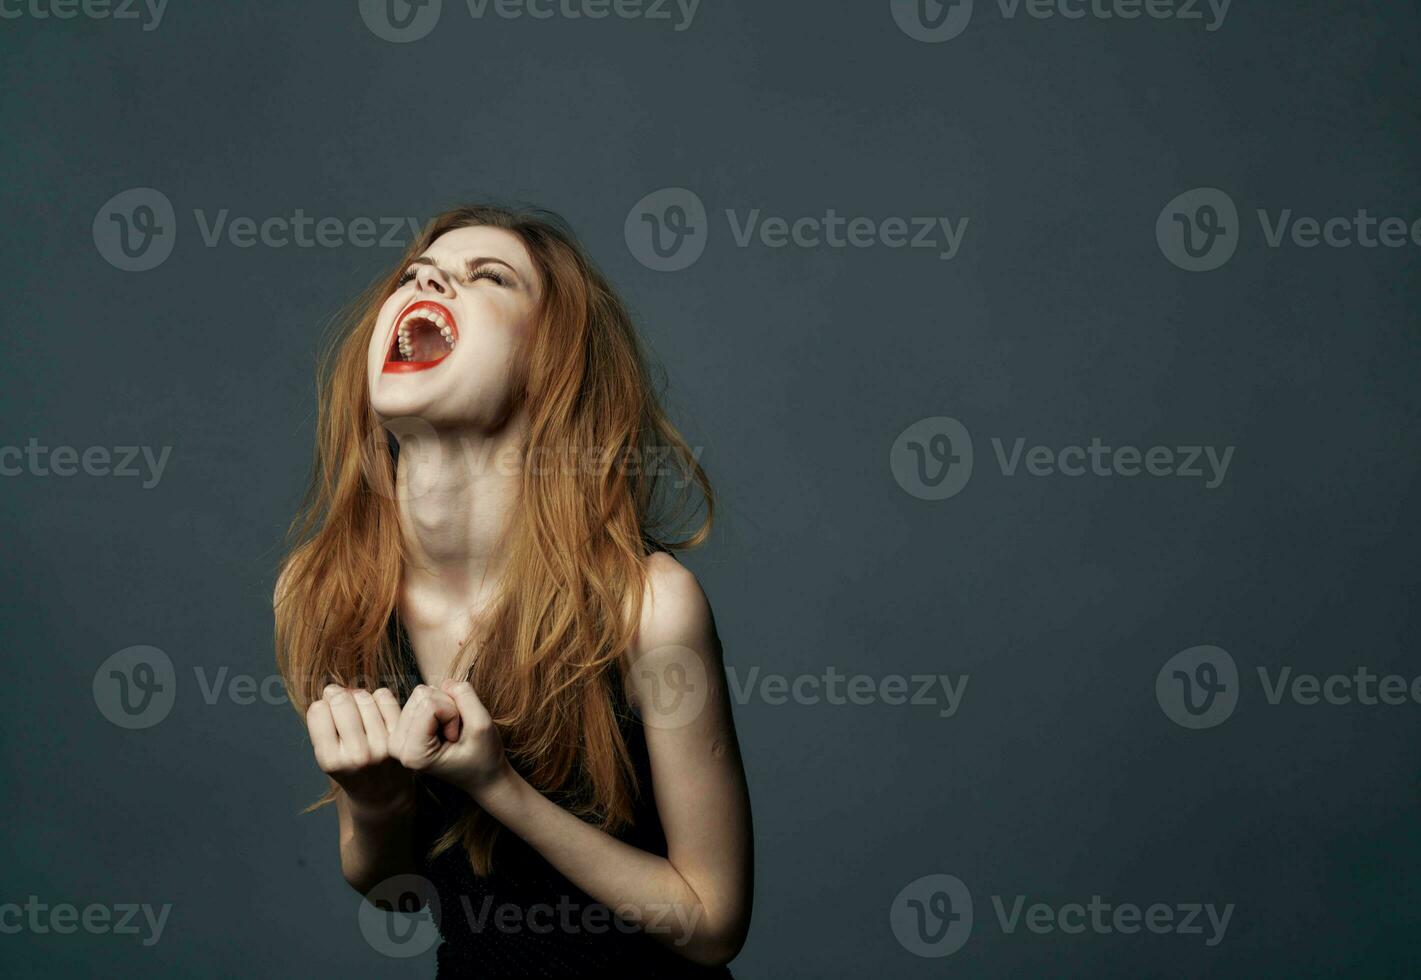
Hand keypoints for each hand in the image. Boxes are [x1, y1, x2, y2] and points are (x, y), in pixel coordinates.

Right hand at [305, 685, 413, 814]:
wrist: (382, 794)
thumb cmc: (349, 767)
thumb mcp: (328, 754)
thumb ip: (324, 724)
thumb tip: (333, 688)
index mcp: (331, 760)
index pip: (318, 710)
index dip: (321, 705)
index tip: (326, 711)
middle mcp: (357, 755)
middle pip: (341, 701)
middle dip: (338, 695)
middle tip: (341, 703)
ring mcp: (382, 746)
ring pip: (364, 697)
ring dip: (358, 697)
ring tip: (358, 710)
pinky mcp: (401, 737)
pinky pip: (384, 697)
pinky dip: (378, 697)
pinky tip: (375, 710)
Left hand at [388, 681, 508, 797]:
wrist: (482, 776)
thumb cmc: (484, 757)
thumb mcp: (482, 725)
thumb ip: (464, 696)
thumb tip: (445, 682)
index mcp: (413, 753)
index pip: (429, 705)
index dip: (453, 713)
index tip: (458, 737)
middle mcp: (397, 747)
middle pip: (421, 695)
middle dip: (447, 707)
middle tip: (455, 733)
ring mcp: (397, 738)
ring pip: (421, 692)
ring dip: (444, 706)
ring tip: (450, 731)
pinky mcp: (402, 729)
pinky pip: (421, 697)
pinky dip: (439, 706)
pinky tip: (443, 727)